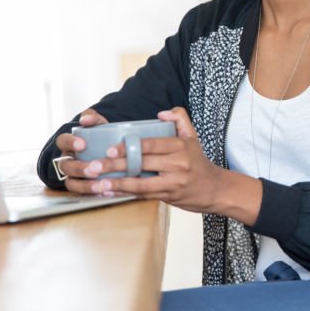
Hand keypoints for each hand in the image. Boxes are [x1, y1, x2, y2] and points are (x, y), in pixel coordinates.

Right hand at [53, 109, 108, 189]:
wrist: (109, 151)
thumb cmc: (101, 136)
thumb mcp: (99, 125)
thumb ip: (93, 119)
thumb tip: (85, 119)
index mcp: (68, 143)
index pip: (62, 141)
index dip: (70, 143)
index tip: (82, 144)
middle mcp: (67, 160)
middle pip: (65, 166)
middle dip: (79, 168)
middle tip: (94, 169)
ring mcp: (72, 175)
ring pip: (71, 182)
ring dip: (84, 185)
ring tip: (99, 186)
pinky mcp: (81, 187)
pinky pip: (81, 194)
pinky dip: (91, 194)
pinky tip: (104, 192)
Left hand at [77, 107, 262, 222]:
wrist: (215, 189)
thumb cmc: (199, 162)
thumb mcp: (193, 137)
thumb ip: (180, 119)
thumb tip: (161, 113)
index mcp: (180, 146)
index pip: (151, 144)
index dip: (130, 147)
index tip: (110, 148)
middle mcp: (178, 164)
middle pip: (142, 163)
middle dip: (116, 165)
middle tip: (95, 166)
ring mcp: (174, 182)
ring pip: (141, 183)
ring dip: (118, 183)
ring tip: (99, 184)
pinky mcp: (170, 196)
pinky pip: (144, 195)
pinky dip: (126, 194)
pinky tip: (111, 193)